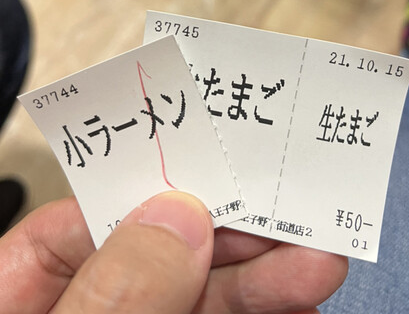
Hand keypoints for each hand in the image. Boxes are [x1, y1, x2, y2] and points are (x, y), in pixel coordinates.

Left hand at [0, 192, 346, 313]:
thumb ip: (111, 295)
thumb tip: (176, 217)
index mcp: (23, 291)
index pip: (87, 218)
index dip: (157, 188)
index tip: (220, 171)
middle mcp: (82, 307)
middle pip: (160, 253)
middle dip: (232, 233)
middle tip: (295, 213)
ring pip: (200, 296)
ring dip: (263, 278)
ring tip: (317, 262)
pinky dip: (261, 313)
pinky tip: (296, 301)